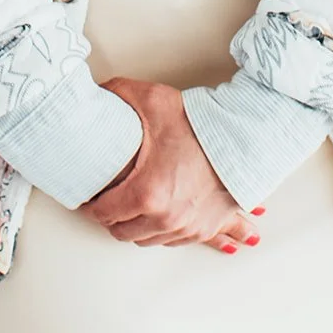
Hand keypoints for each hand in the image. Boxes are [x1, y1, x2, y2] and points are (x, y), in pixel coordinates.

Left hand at [76, 75, 264, 253]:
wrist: (244, 138)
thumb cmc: (201, 124)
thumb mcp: (153, 100)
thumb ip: (120, 93)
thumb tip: (99, 90)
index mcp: (146, 193)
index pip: (104, 214)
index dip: (91, 205)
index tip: (88, 198)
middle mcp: (165, 218)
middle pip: (123, 232)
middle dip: (112, 218)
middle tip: (107, 201)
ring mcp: (186, 227)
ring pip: (148, 240)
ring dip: (136, 227)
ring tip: (130, 209)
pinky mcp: (205, 228)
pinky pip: (175, 242)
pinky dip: (163, 233)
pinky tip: (158, 222)